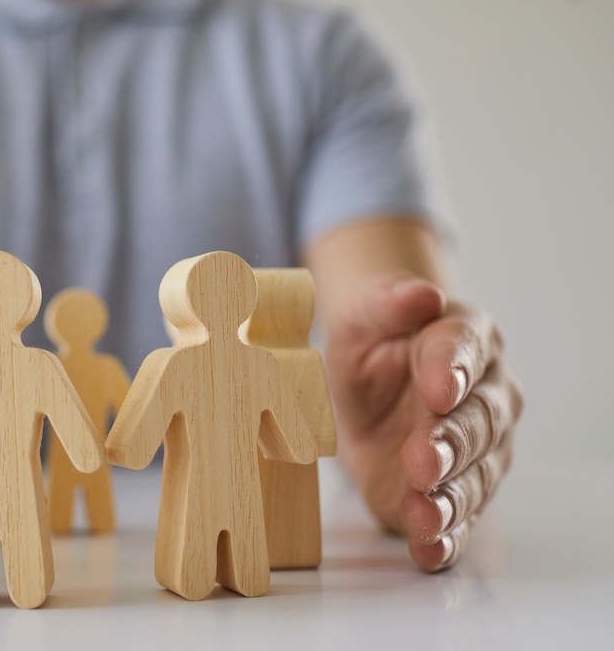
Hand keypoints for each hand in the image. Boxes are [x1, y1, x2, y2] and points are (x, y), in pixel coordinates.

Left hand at [325, 272, 522, 571]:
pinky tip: (429, 550)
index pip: (465, 351)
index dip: (453, 371)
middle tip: (423, 459)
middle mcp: (484, 397)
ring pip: (474, 477)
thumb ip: (387, 302)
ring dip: (450, 498)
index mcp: (464, 340)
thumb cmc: (370, 345)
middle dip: (451, 444)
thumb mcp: (361, 316)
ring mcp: (476, 451)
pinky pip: (458, 520)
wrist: (362, 390)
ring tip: (424, 513)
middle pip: (478, 422)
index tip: (439, 389)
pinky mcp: (451, 494)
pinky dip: (445, 539)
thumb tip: (421, 295)